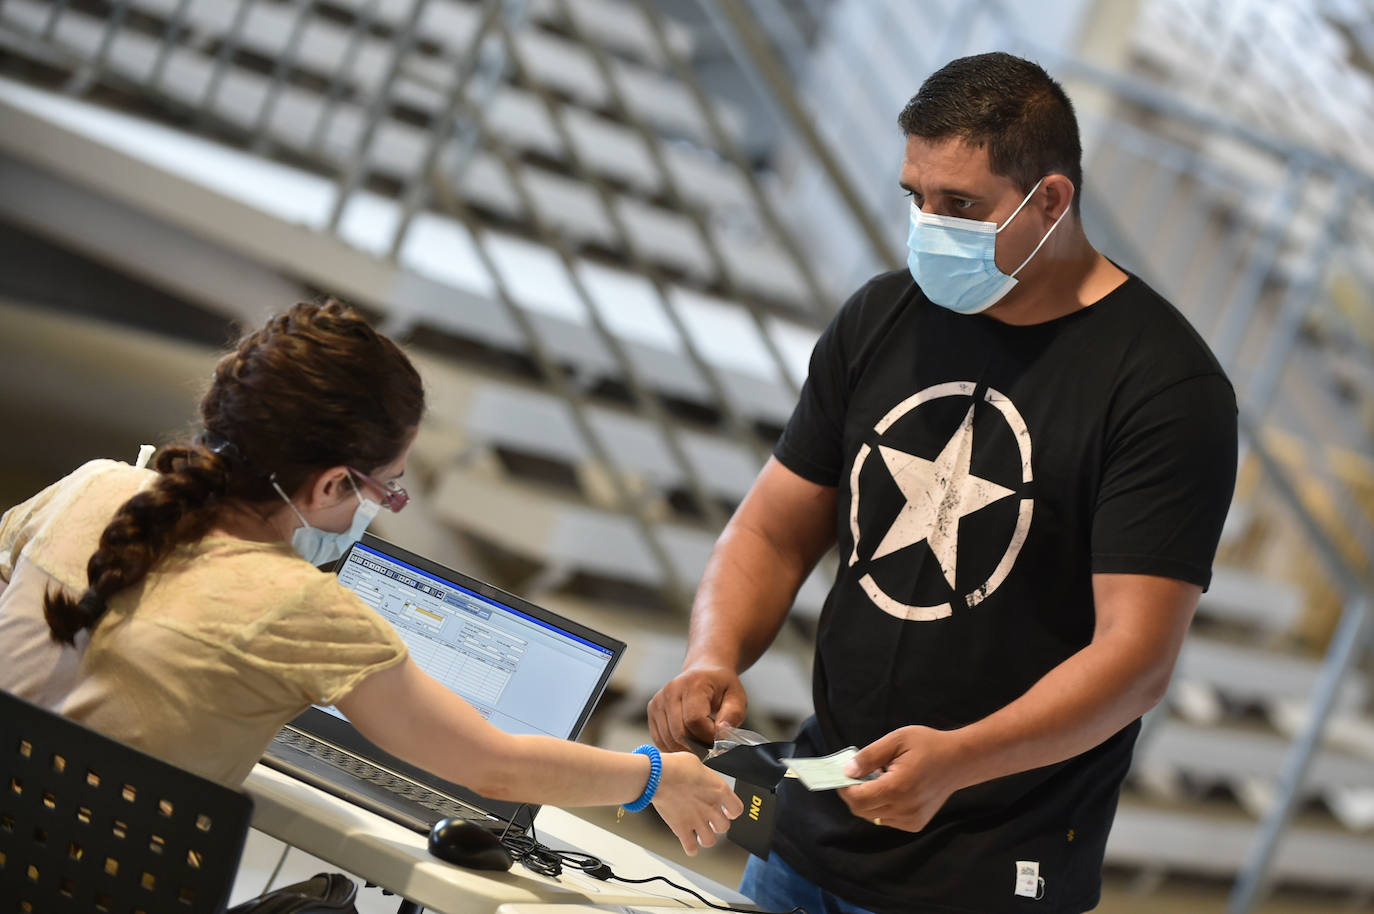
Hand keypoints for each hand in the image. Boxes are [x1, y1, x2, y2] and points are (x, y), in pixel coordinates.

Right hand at [647, 665, 747, 752]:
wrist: (704, 672)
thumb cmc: (721, 686)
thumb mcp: (737, 698)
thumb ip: (732, 716)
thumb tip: (720, 734)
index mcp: (693, 683)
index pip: (694, 720)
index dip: (707, 736)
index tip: (718, 737)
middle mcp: (671, 690)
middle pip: (679, 732)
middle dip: (697, 746)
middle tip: (710, 745)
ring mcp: (658, 700)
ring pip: (668, 739)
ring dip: (686, 748)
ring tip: (701, 741)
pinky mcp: (652, 710)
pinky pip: (660, 739)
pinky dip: (674, 747)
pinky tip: (687, 741)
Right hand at [650, 751, 744, 855]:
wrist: (657, 776)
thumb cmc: (674, 766)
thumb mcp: (696, 763)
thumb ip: (703, 776)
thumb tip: (700, 777)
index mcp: (719, 790)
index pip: (737, 809)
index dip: (732, 812)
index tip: (727, 812)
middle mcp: (711, 807)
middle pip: (724, 827)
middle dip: (718, 825)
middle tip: (711, 822)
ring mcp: (697, 820)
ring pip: (710, 841)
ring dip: (706, 838)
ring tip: (701, 834)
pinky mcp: (682, 829)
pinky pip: (691, 848)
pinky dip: (691, 848)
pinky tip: (689, 844)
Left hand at [836, 726, 968, 832]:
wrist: (959, 761)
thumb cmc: (928, 746)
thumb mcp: (896, 740)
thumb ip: (869, 756)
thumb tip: (847, 772)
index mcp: (898, 788)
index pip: (858, 799)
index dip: (844, 788)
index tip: (843, 774)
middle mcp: (905, 809)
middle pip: (862, 810)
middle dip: (854, 793)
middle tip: (860, 773)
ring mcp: (911, 820)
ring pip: (873, 816)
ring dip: (868, 800)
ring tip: (881, 778)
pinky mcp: (915, 824)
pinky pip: (886, 819)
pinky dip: (882, 806)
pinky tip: (893, 789)